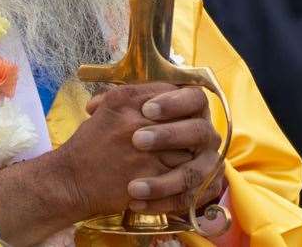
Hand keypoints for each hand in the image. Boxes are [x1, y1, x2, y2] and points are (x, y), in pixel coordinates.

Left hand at [101, 84, 225, 215]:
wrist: (127, 173)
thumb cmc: (125, 140)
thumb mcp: (122, 115)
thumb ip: (115, 104)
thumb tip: (93, 107)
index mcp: (192, 110)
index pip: (195, 98)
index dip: (176, 103)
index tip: (147, 109)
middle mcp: (204, 134)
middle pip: (199, 132)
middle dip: (170, 135)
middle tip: (137, 140)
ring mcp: (207, 162)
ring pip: (195, 173)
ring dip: (165, 182)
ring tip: (133, 187)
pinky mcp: (204, 188)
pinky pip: (189, 199)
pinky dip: (163, 203)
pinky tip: (136, 203)